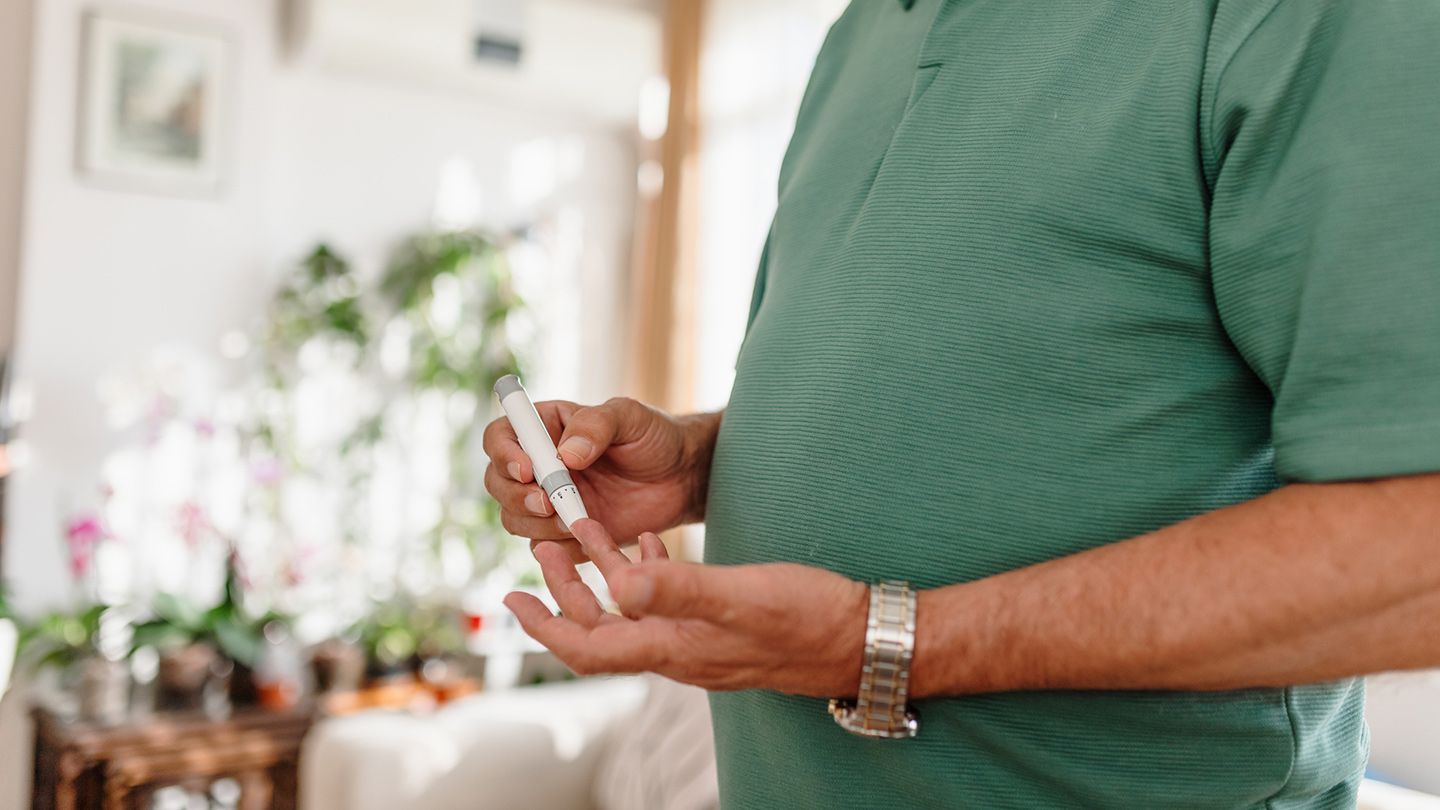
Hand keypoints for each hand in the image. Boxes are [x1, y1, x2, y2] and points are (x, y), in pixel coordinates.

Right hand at [483, 398, 717, 549]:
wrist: (682, 479)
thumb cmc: (654, 438)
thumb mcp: (629, 417)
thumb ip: (596, 426)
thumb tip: (564, 455)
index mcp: (545, 428)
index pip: (500, 436)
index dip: (504, 454)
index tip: (528, 469)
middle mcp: (538, 465)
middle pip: (497, 482)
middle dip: (515, 496)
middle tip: (547, 503)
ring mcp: (548, 501)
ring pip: (512, 518)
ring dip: (534, 523)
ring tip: (574, 520)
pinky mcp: (563, 533)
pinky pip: (542, 546)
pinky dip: (557, 546)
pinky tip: (586, 536)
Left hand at [505, 519, 868, 695]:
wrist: (861, 639)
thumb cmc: (806, 619)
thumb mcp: (739, 595)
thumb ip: (678, 588)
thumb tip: (616, 584)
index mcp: (672, 646)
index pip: (588, 647)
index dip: (544, 626)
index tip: (511, 597)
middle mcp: (679, 650)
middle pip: (602, 629)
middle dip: (564, 593)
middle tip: (540, 552)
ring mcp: (701, 641)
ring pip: (633, 613)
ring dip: (603, 577)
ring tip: (584, 538)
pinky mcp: (724, 626)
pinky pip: (669, 602)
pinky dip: (650, 572)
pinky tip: (654, 543)